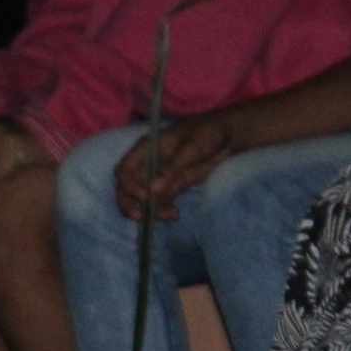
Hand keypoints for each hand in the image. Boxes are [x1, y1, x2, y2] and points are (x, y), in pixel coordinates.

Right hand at [113, 111, 239, 221]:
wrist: (226, 136)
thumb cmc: (206, 132)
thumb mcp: (190, 148)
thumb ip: (172, 168)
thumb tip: (152, 189)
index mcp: (146, 149)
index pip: (124, 170)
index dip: (128, 185)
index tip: (144, 196)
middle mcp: (147, 164)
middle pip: (126, 188)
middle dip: (129, 204)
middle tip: (141, 217)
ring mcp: (158, 177)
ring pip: (143, 199)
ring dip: (150, 210)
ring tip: (168, 216)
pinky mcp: (171, 187)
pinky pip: (160, 202)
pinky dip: (163, 211)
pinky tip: (174, 215)